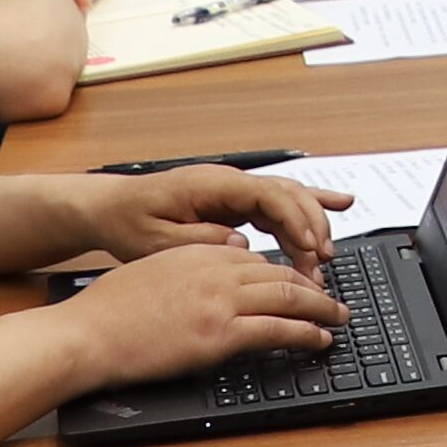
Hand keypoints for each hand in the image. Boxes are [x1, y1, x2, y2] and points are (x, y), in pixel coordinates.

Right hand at [56, 235, 345, 385]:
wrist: (86, 333)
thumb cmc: (106, 311)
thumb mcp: (151, 272)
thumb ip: (186, 269)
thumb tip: (208, 278)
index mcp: (197, 253)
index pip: (254, 259)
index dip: (281, 274)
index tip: (295, 284)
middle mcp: (215, 270)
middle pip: (279, 274)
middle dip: (312, 287)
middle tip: (332, 298)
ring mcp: (220, 301)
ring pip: (288, 297)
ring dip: (321, 308)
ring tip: (338, 317)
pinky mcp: (220, 334)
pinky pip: (277, 329)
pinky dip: (306, 333)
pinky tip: (320, 339)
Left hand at [73, 164, 343, 270]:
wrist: (109, 209)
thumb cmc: (128, 222)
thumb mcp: (156, 240)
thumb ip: (200, 240)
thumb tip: (242, 244)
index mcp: (212, 185)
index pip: (269, 196)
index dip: (296, 222)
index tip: (311, 249)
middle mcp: (229, 182)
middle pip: (287, 196)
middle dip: (311, 227)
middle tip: (321, 263)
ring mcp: (234, 190)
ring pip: (287, 200)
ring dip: (309, 226)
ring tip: (324, 257)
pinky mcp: (234, 203)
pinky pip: (277, 206)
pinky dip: (304, 212)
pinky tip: (337, 206)